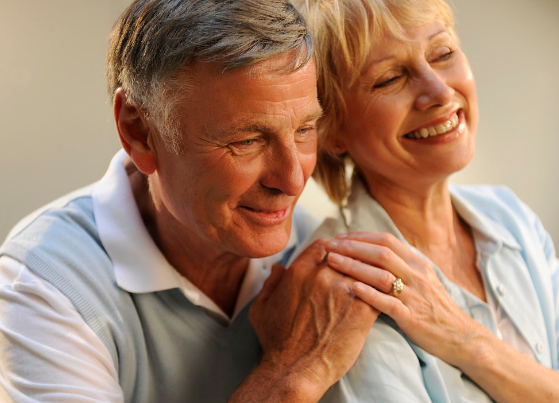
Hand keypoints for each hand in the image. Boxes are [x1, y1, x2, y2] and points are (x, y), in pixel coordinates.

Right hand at [249, 239, 378, 400]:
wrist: (294, 370)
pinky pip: (379, 292)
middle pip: (348, 255)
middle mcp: (321, 276)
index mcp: (299, 271)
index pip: (325, 245)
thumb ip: (270, 284)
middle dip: (355, 260)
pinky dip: (382, 293)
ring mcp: (343, 292)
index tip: (340, 256)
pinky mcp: (361, 310)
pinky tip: (384, 298)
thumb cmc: (276, 342)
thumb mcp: (261, 308)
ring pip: (366, 270)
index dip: (335, 248)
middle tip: (361, 267)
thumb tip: (278, 269)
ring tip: (377, 280)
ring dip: (371, 274)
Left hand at [324, 232, 483, 367]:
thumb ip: (402, 264)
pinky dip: (368, 294)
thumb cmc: (435, 307)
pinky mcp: (412, 318)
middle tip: (329, 245)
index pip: (387, 240)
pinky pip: (388, 303)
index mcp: (418, 263)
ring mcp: (415, 296)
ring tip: (331, 262)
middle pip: (381, 253)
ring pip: (381, 275)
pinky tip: (351, 288)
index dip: (361, 236)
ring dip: (353, 266)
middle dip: (352, 247)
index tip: (340, 236)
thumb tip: (374, 250)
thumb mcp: (423, 279)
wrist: (460, 337)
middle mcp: (417, 275)